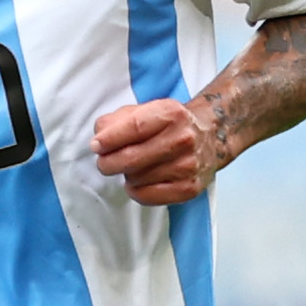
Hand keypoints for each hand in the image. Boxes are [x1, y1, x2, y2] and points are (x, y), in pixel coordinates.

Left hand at [93, 97, 220, 205]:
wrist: (209, 138)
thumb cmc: (168, 125)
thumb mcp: (145, 110)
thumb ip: (116, 120)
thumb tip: (99, 137)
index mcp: (171, 114)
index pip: (133, 127)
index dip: (109, 139)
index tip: (96, 146)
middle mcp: (183, 139)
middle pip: (131, 158)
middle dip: (109, 163)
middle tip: (104, 163)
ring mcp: (188, 166)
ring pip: (136, 179)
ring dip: (126, 175)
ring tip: (134, 167)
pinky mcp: (189, 188)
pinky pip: (148, 196)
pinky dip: (136, 191)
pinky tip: (139, 182)